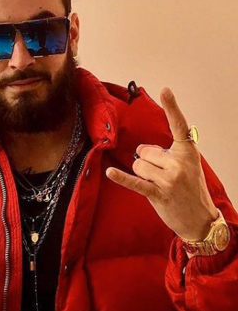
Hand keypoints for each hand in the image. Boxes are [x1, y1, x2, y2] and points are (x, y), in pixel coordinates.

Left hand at [106, 88, 217, 240]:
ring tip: (156, 183)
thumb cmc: (191, 190)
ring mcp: (169, 180)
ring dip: (141, 173)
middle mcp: (179, 163)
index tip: (165, 90)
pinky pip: (135, 182)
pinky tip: (111, 173)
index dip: (172, 107)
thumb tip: (142, 150)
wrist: (199, 220)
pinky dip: (122, 178)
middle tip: (159, 173)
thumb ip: (168, 152)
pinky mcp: (157, 194)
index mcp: (188, 152)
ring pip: (138, 165)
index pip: (179, 126)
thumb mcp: (188, 165)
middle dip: (145, 160)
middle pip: (144, 151)